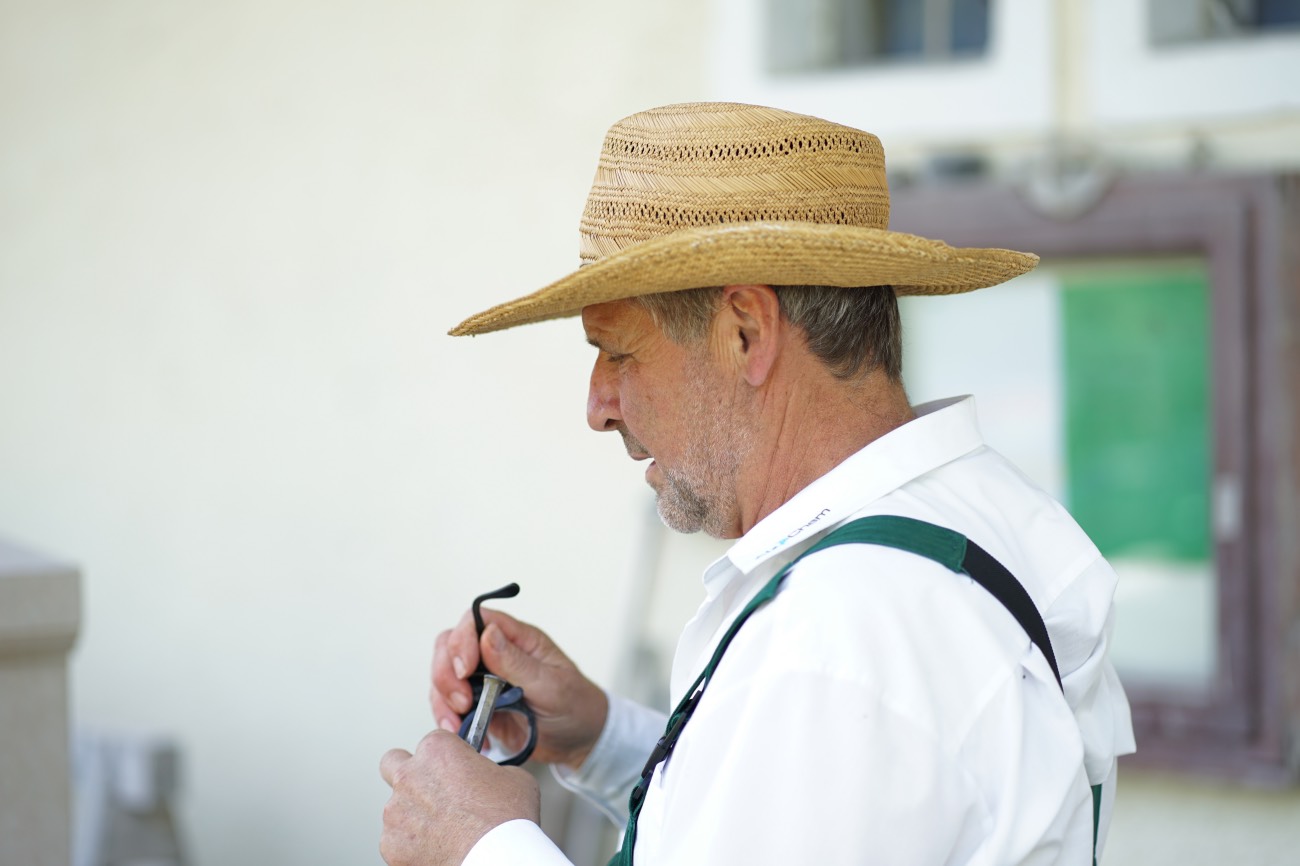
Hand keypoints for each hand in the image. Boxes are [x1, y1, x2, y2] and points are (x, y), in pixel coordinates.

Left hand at [379, 729, 538, 865]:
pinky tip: (437, 847)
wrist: (495, 858)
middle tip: (429, 788)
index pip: (432, 742)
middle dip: (409, 772)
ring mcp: (396, 812)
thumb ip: (488, 770)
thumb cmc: (504, 819)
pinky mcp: (391, 844)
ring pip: (396, 807)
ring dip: (413, 814)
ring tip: (443, 829)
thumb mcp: (512, 776)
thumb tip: (488, 779)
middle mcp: (410, 776)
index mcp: (437, 751)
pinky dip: (412, 844)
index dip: (446, 757)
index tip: (454, 769)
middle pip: (393, 763)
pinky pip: (397, 840)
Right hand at [430, 608, 607, 770]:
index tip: (464, 670)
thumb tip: (487, 633)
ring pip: (443, 676)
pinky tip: (463, 734)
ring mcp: (483, 679)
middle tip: (462, 702)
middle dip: (446, 673)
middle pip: (450, 646)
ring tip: (457, 724)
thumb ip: (517, 662)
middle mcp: (496, 653)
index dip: (462, 640)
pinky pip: (447, 704)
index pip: (476, 621)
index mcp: (519, 639)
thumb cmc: (575, 706)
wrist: (579, 742)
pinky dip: (448, 719)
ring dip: (443, 699)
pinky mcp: (476, 704)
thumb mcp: (552, 686)